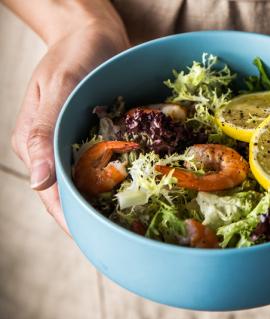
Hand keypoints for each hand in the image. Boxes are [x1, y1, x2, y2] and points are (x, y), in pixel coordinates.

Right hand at [11, 20, 129, 232]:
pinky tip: (140, 185)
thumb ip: (43, 132)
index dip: (70, 218)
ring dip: (109, 199)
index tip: (94, 238)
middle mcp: (54, 149)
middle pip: (71, 192)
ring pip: (89, 181)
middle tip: (123, 232)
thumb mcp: (57, 86)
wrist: (92, 33)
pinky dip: (120, 176)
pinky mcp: (94, 136)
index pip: (49, 192)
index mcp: (34, 143)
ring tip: (134, 217)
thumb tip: (37, 182)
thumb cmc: (73, 54)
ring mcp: (75, 143)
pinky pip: (106, 163)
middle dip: (94, 213)